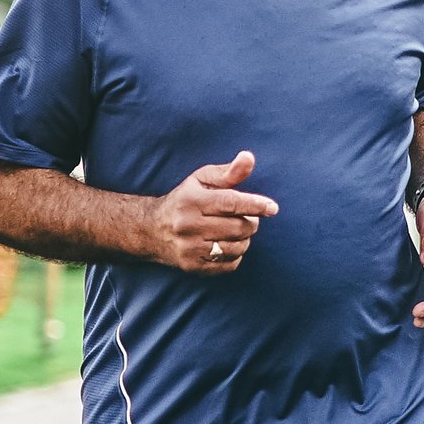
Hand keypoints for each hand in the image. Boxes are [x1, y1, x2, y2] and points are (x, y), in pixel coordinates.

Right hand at [154, 152, 277, 273]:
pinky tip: (226, 244)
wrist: (151, 230)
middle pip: (238, 227)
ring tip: (236, 230)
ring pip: (237, 247)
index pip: (230, 203)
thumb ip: (228, 172)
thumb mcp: (201, 180)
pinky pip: (230, 264)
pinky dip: (235, 255)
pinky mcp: (192, 266)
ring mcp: (189, 248)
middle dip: (251, 222)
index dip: (255, 205)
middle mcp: (188, 225)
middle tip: (247, 217)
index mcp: (191, 200)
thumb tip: (249, 157)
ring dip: (245, 239)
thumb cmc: (185, 200)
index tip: (272, 208)